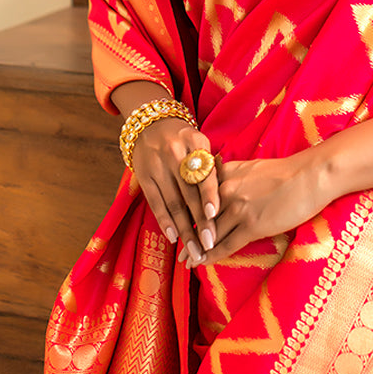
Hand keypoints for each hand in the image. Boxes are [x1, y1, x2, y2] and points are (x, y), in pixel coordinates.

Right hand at [132, 117, 219, 266]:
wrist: (151, 123)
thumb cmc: (185, 139)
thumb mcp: (200, 143)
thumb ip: (211, 167)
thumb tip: (229, 200)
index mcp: (195, 143)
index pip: (204, 173)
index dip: (209, 195)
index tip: (215, 215)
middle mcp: (175, 154)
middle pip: (189, 193)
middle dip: (200, 222)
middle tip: (210, 245)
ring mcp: (157, 166)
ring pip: (173, 203)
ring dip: (185, 230)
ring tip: (196, 250)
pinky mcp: (144, 176)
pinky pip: (155, 203)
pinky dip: (165, 221)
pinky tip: (174, 237)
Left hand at [179, 151, 326, 266]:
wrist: (309, 176)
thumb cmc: (285, 172)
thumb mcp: (251, 167)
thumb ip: (232, 176)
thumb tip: (220, 187)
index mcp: (225, 173)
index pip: (197, 195)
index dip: (186, 212)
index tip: (177, 222)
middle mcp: (226, 190)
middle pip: (199, 216)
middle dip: (187, 234)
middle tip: (177, 247)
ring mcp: (238, 208)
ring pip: (209, 234)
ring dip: (196, 250)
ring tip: (186, 261)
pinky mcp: (252, 225)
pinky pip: (225, 245)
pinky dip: (211, 256)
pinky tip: (202, 263)